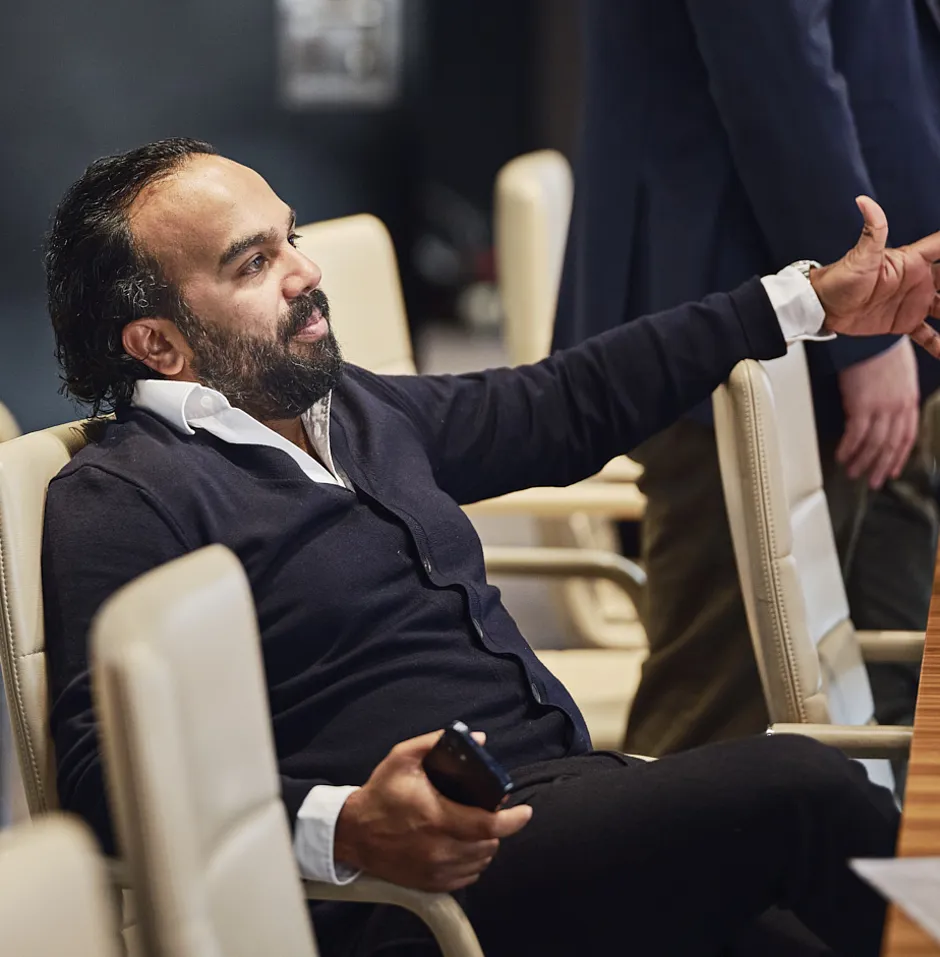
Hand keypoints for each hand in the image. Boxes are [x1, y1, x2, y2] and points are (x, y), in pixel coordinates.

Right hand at [334, 730, 532, 892]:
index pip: (488, 826)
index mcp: (437, 817)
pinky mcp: (429, 884)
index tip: (525, 811)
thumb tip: (478, 739)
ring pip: (480, 862)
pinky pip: (466, 877)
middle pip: (488, 845)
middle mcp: (439, 849)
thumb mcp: (404, 757)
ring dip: (485, 845)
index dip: (513, 820)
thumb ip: (438, 742)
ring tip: (477, 827)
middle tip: (488, 811)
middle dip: (496, 827)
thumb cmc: (381, 792)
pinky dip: (472, 862)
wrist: (353, 832)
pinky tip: (464, 845)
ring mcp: (435, 870)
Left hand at [810, 196, 939, 357]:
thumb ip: (872, 231)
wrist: (822, 307)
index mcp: (912, 262)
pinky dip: (939, 344)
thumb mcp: (860, 257)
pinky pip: (928, 334)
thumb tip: (864, 201)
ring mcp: (913, 302)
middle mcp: (918, 280)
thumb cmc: (839, 278)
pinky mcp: (903, 322)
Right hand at [837, 338, 919, 488]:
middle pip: (891, 445)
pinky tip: (841, 456)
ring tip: (852, 471)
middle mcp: (898, 407)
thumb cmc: (880, 347)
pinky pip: (855, 436)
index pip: (907, 436)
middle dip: (880, 466)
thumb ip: (896, 395)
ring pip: (874, 445)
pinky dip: (848, 449)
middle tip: (872, 481)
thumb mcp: (900, 372)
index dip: (899, 457)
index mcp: (909, 399)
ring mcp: (881, 408)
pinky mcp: (861, 406)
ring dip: (862, 462)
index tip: (892, 470)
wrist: (870, 335)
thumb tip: (886, 411)